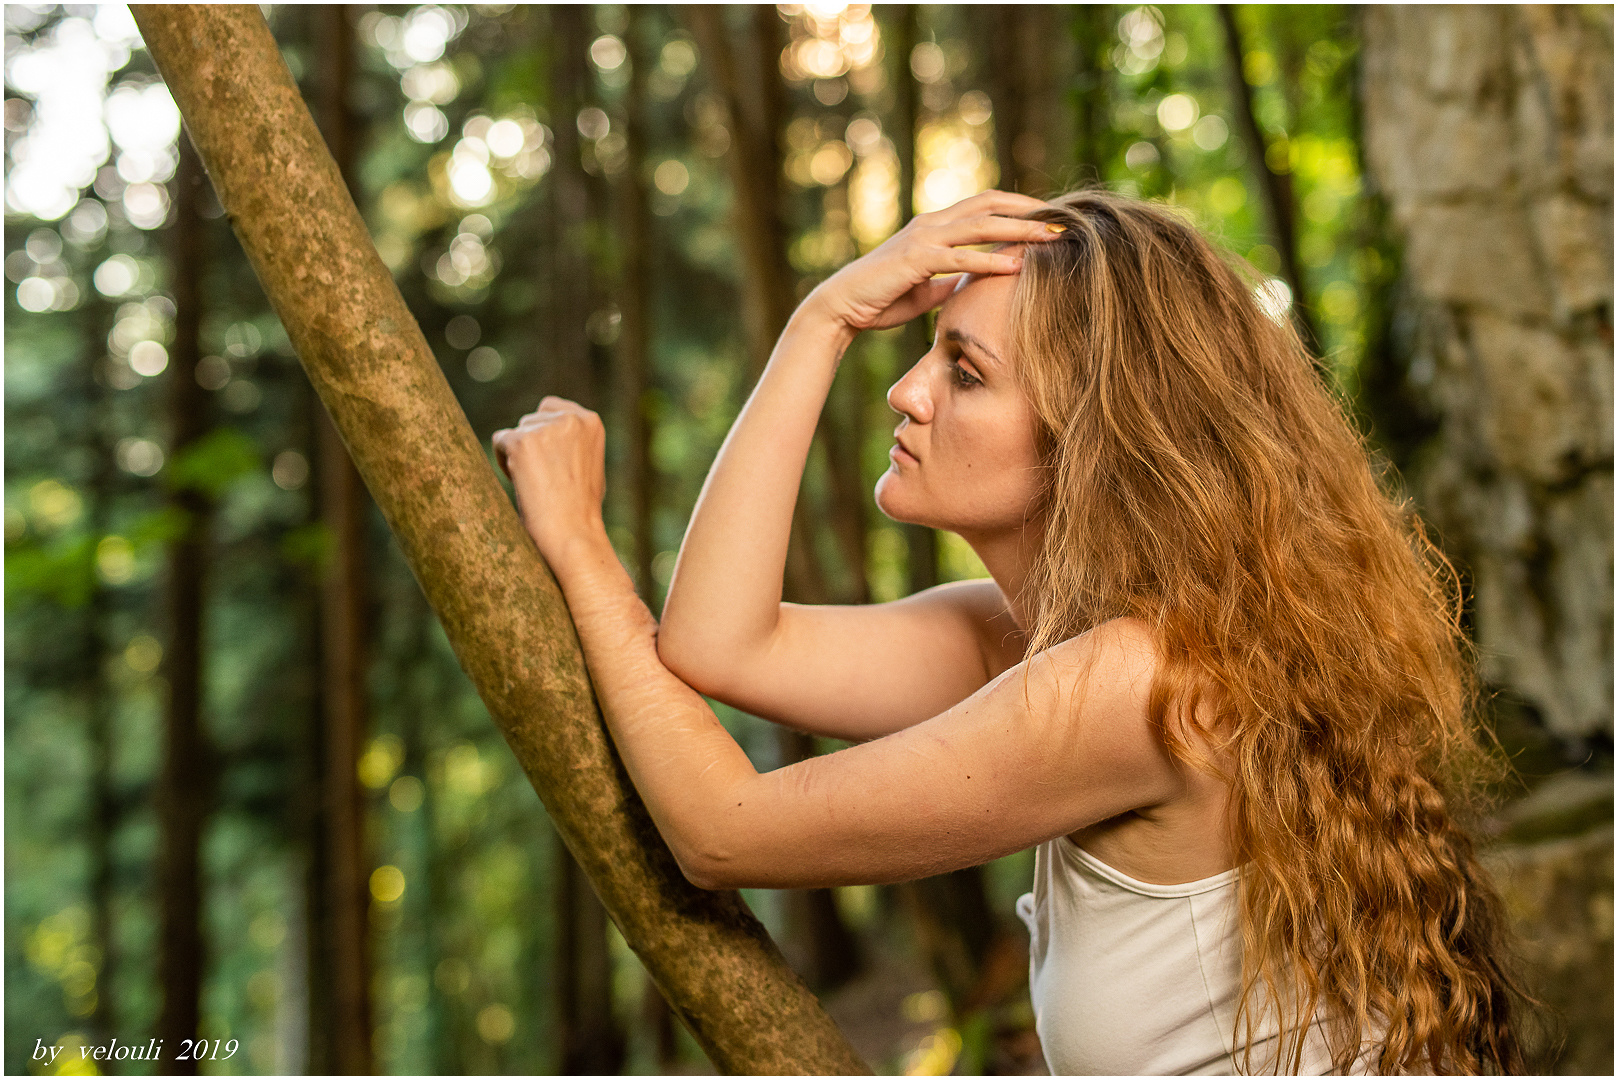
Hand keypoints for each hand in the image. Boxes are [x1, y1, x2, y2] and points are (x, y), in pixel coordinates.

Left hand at [492, 397, 607, 567]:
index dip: (543, 433)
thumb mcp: (589, 464)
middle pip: (530, 419)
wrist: (572, 531)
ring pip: (514, 432)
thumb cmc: (581, 508)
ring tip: (536, 485)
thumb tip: (550, 436)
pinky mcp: (522, 441)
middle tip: (543, 479)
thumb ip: (573, 442)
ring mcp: (545, 429)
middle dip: (530, 445)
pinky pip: (499, 441)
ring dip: (517, 455)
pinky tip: (522, 484)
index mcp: (590, 421)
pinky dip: (503, 462)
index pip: (550, 407)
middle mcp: (570, 419)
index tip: (546, 460)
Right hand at [801, 189, 1059, 331]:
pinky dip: (990, 259)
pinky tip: (1016, 265)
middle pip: (990, 204)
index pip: (985, 205)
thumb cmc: (882, 299)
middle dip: (1029, 210)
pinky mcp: (915, 259)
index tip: (1049, 217)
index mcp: (935, 227)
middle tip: (1063, 219)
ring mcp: (923, 238)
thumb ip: (950, 279)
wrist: (842, 307)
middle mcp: (931, 224)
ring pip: (981, 224)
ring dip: (1020, 229)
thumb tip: (971, 283)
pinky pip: (960, 256)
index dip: (1019, 207)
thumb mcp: (927, 289)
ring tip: (1051, 236)